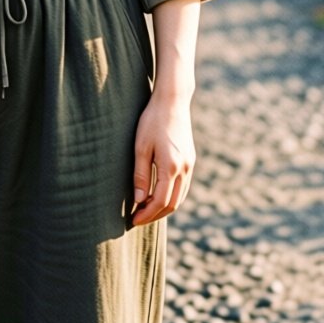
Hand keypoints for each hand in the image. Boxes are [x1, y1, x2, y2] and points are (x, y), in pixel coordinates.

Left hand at [128, 90, 195, 226]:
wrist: (172, 102)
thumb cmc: (152, 122)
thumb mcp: (141, 147)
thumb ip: (141, 176)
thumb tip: (139, 201)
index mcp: (171, 167)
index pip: (160, 201)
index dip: (147, 214)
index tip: (133, 220)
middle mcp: (184, 169)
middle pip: (172, 204)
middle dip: (155, 215)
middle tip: (137, 219)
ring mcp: (190, 165)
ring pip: (180, 197)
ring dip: (164, 208)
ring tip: (146, 211)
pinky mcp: (190, 160)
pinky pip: (183, 187)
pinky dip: (172, 197)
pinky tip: (158, 196)